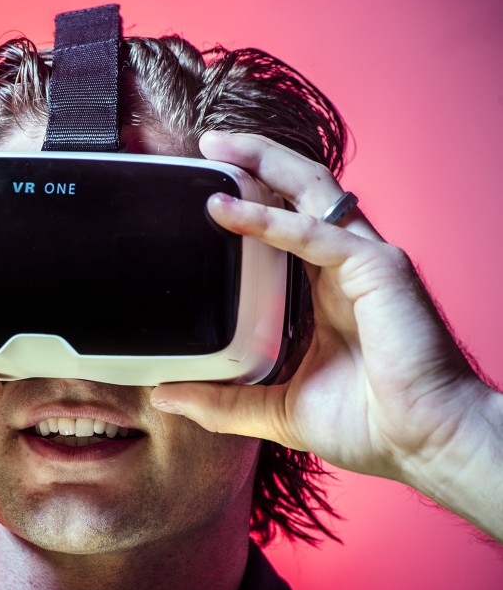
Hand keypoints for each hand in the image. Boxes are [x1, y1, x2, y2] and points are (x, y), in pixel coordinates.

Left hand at [150, 132, 500, 532]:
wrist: (425, 446)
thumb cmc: (370, 425)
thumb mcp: (274, 409)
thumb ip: (221, 401)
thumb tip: (165, 395)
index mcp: (326, 289)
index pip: (287, 222)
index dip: (252, 197)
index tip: (203, 187)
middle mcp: (346, 263)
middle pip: (299, 190)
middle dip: (254, 159)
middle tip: (205, 143)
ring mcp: (364, 261)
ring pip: (310, 190)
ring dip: (261, 164)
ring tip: (214, 147)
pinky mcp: (376, 270)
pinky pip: (313, 234)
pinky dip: (267, 220)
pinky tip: (226, 211)